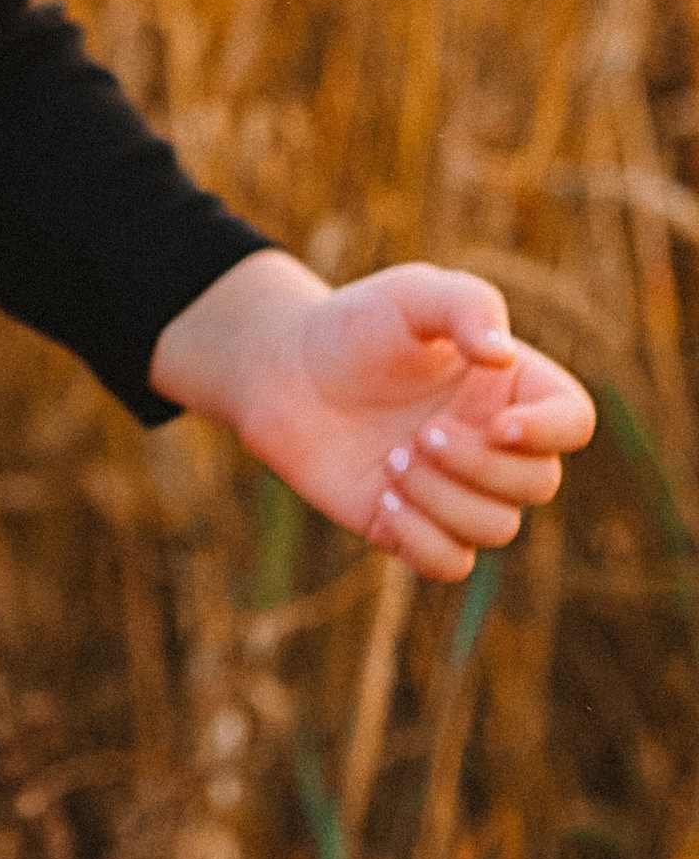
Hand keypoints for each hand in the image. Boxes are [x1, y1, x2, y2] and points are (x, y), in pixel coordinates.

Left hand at [150, 247, 592, 582]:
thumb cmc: (356, 325)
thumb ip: (466, 305)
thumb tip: (502, 356)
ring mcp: (458, 490)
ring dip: (445, 500)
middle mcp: (495, 444)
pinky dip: (425, 542)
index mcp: (512, 388)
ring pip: (497, 528)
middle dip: (480, 466)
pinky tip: (384, 502)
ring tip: (391, 460)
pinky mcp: (414, 527)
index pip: (573, 422)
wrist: (284, 370)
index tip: (498, 425)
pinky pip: (451, 564)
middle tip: (419, 434)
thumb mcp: (412, 294)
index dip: (551, 433)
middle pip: (538, 484)